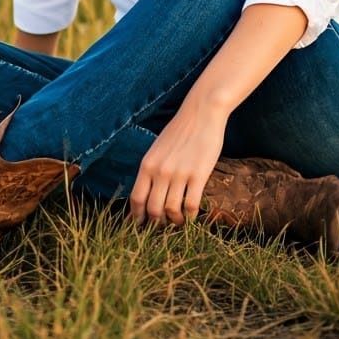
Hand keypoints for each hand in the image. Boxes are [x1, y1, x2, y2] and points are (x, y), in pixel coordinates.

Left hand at [127, 97, 227, 227]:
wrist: (202, 113)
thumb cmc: (180, 130)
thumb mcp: (158, 148)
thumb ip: (152, 169)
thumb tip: (148, 192)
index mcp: (147, 164)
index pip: (137, 198)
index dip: (137, 216)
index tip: (141, 225)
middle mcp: (160, 171)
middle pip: (153, 209)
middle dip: (157, 222)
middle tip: (163, 225)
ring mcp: (179, 174)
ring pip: (171, 210)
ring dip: (175, 221)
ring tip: (179, 221)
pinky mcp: (198, 175)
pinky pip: (191, 205)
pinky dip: (190, 216)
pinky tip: (192, 215)